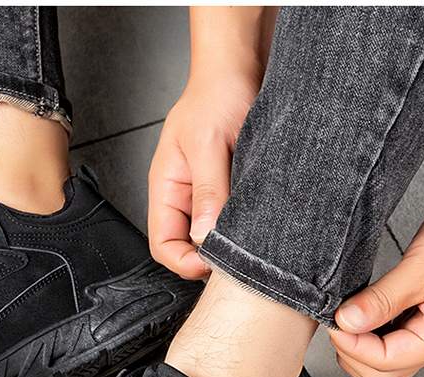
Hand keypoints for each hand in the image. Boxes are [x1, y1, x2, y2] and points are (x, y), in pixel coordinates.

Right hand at [148, 6, 274, 278]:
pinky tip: (259, 221)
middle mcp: (184, 198)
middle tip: (238, 257)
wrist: (242, 67)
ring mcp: (207, 197)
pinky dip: (245, 228)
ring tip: (250, 236)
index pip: (163, 245)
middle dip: (209, 258)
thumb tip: (204, 236)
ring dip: (230, 242)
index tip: (214, 263)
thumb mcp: (208, 144)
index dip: (185, 262)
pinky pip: (232, 222)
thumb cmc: (216, 94)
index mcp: (166, 189)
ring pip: (212, 238)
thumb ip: (207, 192)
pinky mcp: (230, 193)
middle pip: (187, 248)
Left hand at [329, 194, 423, 376]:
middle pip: (385, 373)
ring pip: (390, 363)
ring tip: (349, 319)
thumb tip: (346, 323)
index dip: (353, 347)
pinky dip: (376, 336)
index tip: (333, 325)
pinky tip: (366, 315)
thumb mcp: (419, 267)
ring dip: (364, 348)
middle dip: (354, 354)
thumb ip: (380, 300)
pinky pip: (399, 343)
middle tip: (336, 324)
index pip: (386, 361)